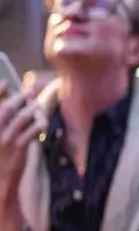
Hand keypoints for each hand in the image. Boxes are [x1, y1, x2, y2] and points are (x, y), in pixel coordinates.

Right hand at [0, 83, 43, 199]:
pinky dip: (39, 123)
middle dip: (18, 97)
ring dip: (31, 108)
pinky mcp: (19, 148)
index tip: (5, 82)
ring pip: (21, 118)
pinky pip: (32, 131)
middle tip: (27, 90)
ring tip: (36, 104)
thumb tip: (10, 105)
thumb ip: (2, 122)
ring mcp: (6, 140)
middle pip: (7, 109)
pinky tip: (42, 121)